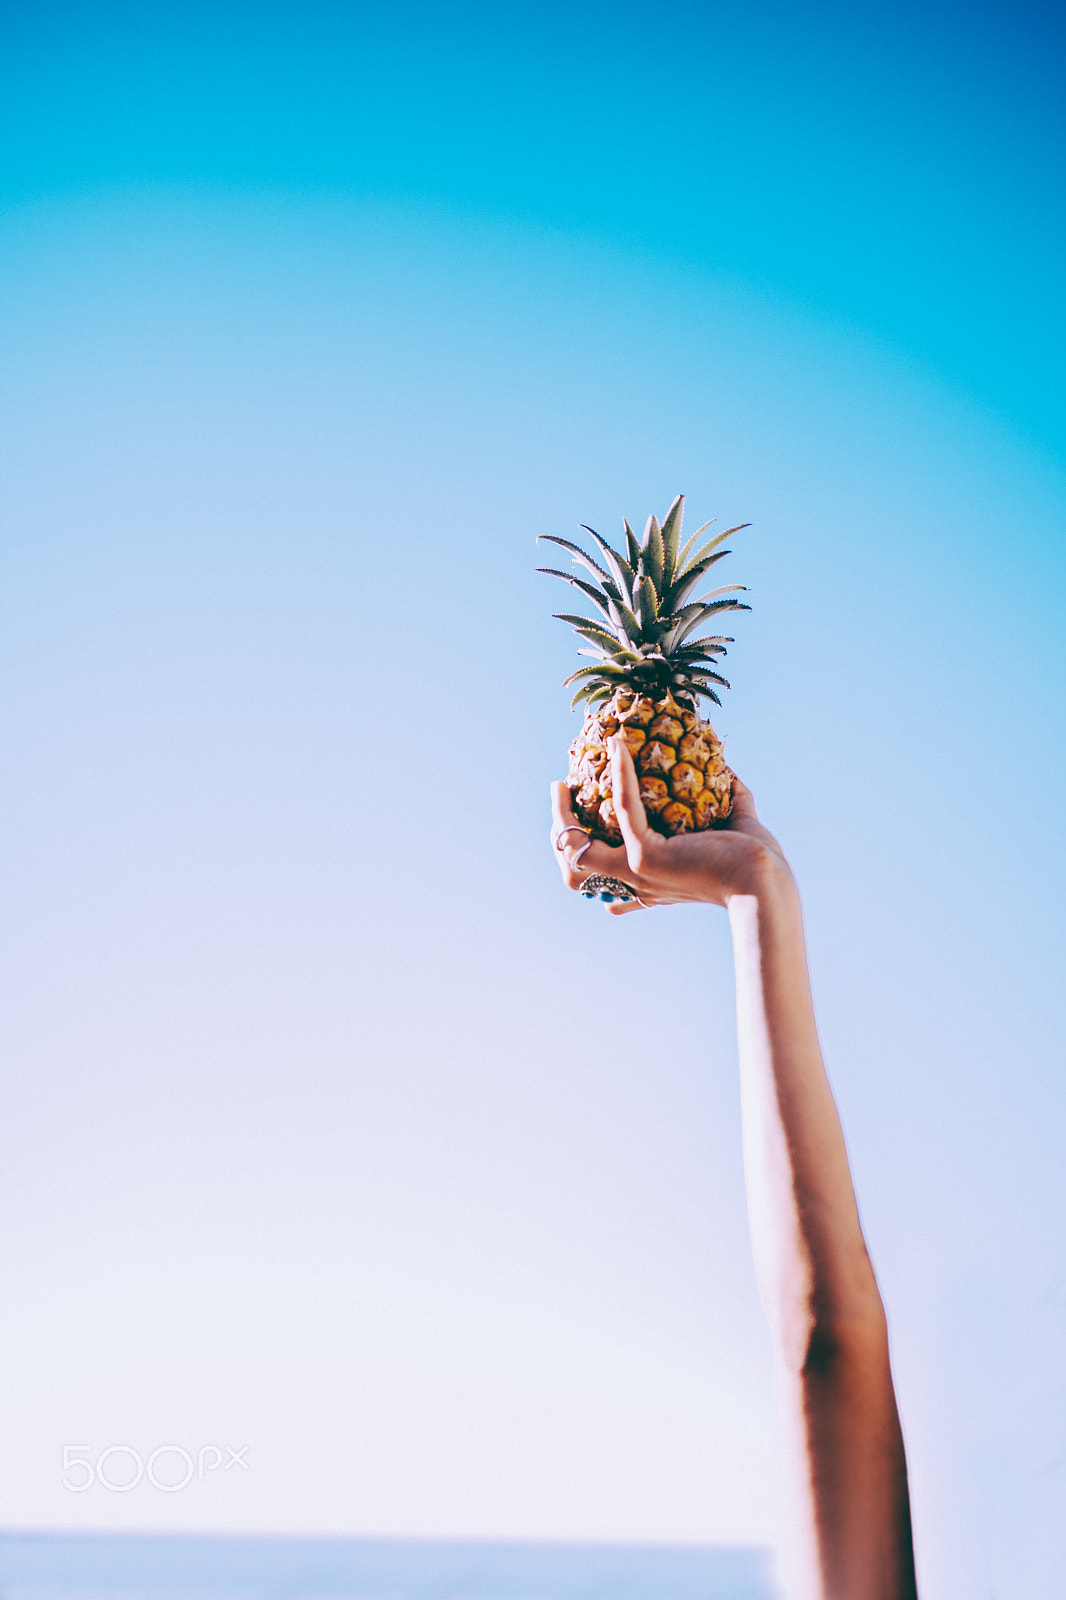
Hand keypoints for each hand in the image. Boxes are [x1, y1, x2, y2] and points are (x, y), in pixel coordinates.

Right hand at [550, 736, 789, 914]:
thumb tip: (726, 769)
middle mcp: (640, 882)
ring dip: (563, 814)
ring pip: (578, 849)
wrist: (766, 881)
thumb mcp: (735, 828)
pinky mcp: (645, 856)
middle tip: (560, 797)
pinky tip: (617, 745)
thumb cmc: (758, 861)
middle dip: (559, 836)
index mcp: (657, 883)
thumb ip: (727, 799)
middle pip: (577, 870)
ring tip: (560, 783)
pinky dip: (618, 773)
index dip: (590, 869)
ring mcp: (637, 871)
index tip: (581, 840)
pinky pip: (622, 807)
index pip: (613, 885)